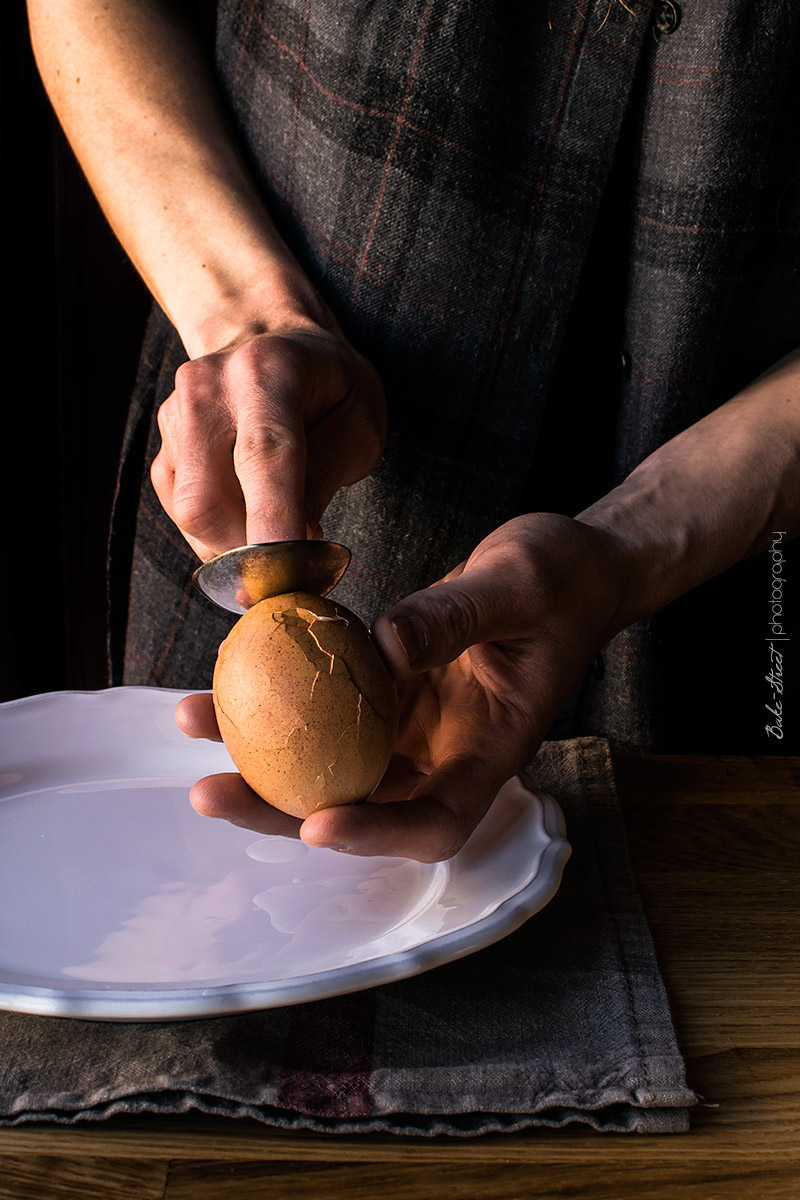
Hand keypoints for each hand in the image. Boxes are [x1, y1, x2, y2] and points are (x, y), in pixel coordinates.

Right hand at [150, 324, 384, 559]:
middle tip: (293, 562)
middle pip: (206, 500)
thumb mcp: (358, 421)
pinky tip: (248, 512)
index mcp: (268, 373)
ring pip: (189, 515)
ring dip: (235, 543)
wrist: (270, 340)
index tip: (284, 577)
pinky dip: (217, 531)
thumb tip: (295, 546)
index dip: (272, 521)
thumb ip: (326, 478)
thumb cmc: (328, 386)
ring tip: (276, 526)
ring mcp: (175, 415)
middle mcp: (208, 389)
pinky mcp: (161, 443)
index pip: (264, 455)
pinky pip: (180, 512)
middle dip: (249, 551)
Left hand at [176, 513, 630, 860]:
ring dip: (262, 752)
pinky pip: (330, 701)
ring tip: (192, 720)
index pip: (437, 820)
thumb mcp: (519, 586)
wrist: (574, 566)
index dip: (378, 836)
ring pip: (334, 758)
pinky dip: (281, 695)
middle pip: (363, 805)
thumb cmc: (566, 580)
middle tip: (211, 792)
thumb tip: (385, 647)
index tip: (319, 823)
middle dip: (282, 810)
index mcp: (494, 749)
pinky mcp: (392, 686)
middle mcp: (447, 750)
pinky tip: (227, 672)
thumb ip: (455, 617)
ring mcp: (415, 722)